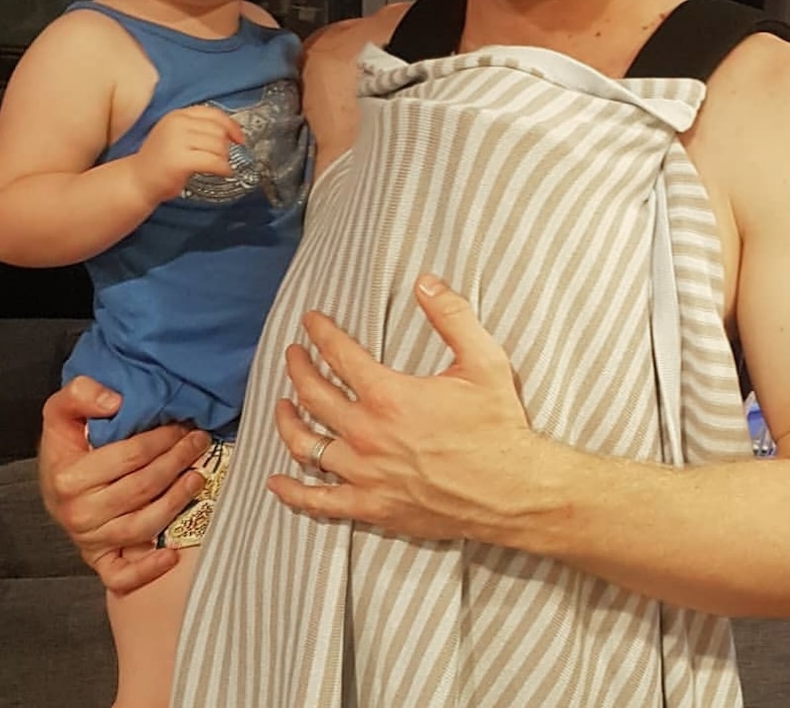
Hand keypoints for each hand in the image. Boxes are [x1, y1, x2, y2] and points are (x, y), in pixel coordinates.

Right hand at [39, 376, 209, 592]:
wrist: (55, 484)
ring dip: (178, 500)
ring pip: (144, 525)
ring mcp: (90, 540)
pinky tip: (172, 553)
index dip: (162, 439)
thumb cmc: (67, 446)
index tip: (182, 425)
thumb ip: (81, 394)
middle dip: (178, 461)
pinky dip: (148, 569)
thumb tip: (115, 402)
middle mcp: (79, 513)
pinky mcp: (99, 561)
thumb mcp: (62, 411)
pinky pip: (122, 576)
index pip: (131, 456)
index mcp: (70, 477)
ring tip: (199, 476)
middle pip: (144, 487)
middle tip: (200, 442)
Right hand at [133, 105, 244, 204]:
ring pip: (218, 146)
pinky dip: (224, 168)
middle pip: (218, 130)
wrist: (137, 181)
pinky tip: (224, 173)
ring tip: (218, 167)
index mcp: (177, 115)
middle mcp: (177, 124)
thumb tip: (231, 132)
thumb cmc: (160, 162)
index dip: (231, 125)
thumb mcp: (177, 136)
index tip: (240, 138)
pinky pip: (214, 161)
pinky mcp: (180, 160)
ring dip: (224, 158)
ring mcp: (177, 141)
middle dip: (226, 146)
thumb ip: (198, 129)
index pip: (213, 113)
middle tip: (222, 158)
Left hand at [270, 275, 536, 540]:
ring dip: (287, 422)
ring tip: (282, 405)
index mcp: (389, 396)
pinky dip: (293, 491)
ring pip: (307, 445)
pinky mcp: (372, 507)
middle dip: (297, 369)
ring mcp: (365, 474)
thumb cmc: (498, 426)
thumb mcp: (484, 360)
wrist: (513, 491)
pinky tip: (276, 481)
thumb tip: (425, 282)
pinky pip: (319, 501)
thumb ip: (452, 315)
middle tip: (292, 355)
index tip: (311, 322)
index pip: (339, 355)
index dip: (321, 333)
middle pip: (314, 396)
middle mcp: (367, 434)